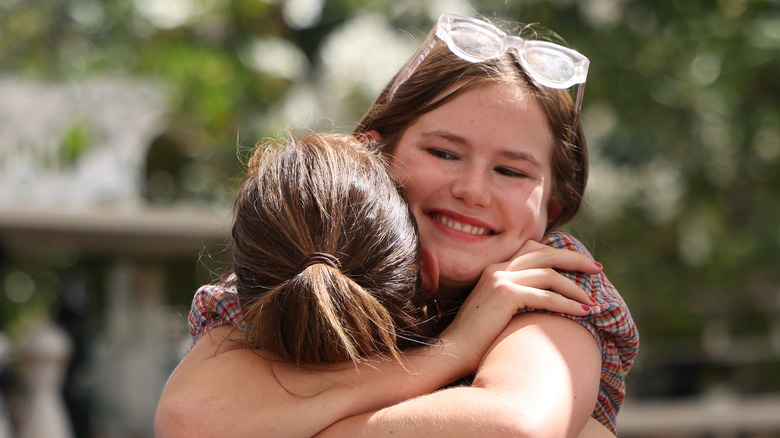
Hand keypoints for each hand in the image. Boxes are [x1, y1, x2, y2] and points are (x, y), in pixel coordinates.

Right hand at [438, 239, 601, 369]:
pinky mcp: (506, 295)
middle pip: (545, 253)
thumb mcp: (496, 310)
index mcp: (495, 268)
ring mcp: (500, 279)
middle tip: (597, 269)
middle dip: (575, 259)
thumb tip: (543, 301)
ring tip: (593, 301)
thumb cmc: (476, 338)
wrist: (454, 350)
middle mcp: (498, 268)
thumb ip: (515, 298)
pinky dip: (568, 303)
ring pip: (549, 274)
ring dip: (576, 287)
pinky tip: (583, 312)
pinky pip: (546, 296)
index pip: (532, 249)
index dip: (558, 253)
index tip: (579, 264)